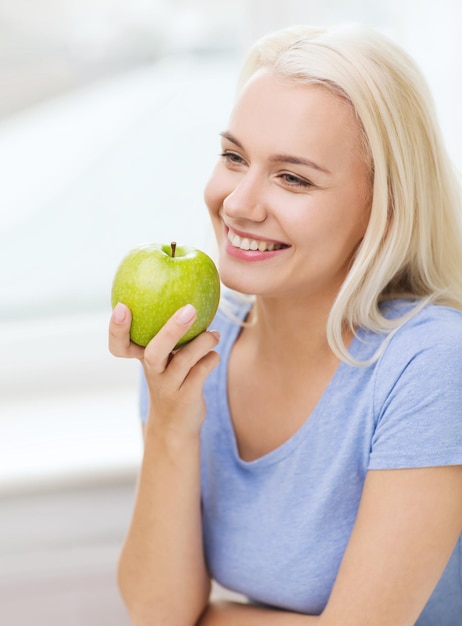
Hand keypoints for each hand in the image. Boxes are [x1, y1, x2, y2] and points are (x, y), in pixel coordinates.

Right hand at [109, 302, 219, 434]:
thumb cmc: (170, 380)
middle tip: (189, 309)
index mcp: (141, 358)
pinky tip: (214, 354)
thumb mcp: (162, 359)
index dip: (117, 328)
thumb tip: (189, 292)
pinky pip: (201, 373)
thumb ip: (169, 333)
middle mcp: (152, 372)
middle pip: (154, 351)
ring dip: (202, 343)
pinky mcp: (186, 397)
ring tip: (214, 334)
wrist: (174, 426)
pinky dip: (211, 359)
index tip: (122, 306)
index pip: (119, 345)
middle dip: (171, 329)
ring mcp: (168, 387)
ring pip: (183, 362)